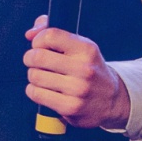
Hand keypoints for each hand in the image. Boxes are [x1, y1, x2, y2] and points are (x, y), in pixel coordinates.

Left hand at [23, 16, 131, 130]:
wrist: (111, 100)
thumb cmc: (87, 69)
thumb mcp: (79, 47)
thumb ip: (53, 33)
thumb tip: (30, 34)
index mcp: (86, 49)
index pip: (50, 36)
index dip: (38, 40)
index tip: (40, 46)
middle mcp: (84, 68)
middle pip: (38, 57)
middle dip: (30, 58)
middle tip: (35, 62)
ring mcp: (78, 89)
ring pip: (35, 76)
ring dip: (33, 76)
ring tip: (42, 77)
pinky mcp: (70, 107)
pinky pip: (36, 93)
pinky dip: (33, 90)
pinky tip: (43, 90)